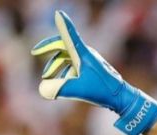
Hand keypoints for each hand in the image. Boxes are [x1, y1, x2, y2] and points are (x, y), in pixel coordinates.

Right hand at [31, 10, 156, 134]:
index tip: (58, 13)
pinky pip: (73, 68)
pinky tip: (61, 86)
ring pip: (67, 59)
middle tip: (34, 52)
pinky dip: (63, 74)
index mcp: (83, 53)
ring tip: (46, 78)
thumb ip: (58, 89)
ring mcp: (88, 62)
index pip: (69, 35)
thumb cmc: (102, 90)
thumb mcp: (78, 90)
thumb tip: (42, 90)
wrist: (122, 98)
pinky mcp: (91, 71)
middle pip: (63, 45)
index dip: (63, 25)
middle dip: (48, 49)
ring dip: (55, 67)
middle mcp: (85, 54)